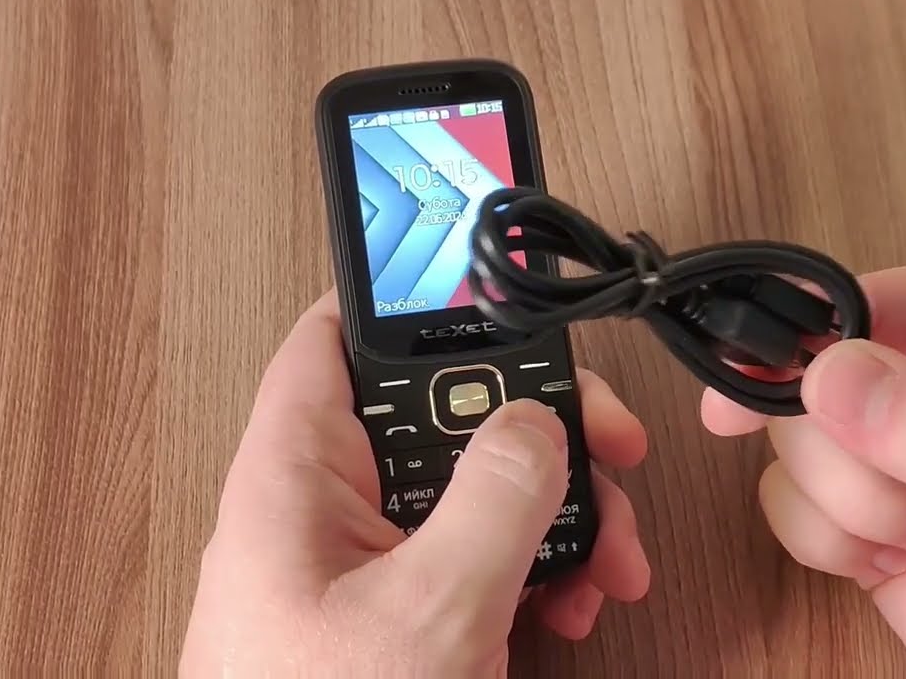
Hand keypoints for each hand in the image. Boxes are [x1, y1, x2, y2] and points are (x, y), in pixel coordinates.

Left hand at [181, 293, 649, 676]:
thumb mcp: (427, 613)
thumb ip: (492, 501)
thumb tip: (535, 424)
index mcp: (295, 476)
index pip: (337, 336)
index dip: (411, 293)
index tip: (500, 287)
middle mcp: (326, 507)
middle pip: (436, 412)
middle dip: (532, 427)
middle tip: (607, 444)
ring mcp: (366, 565)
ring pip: (471, 489)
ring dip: (553, 510)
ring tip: (610, 558)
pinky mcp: (398, 617)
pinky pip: (472, 559)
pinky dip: (532, 569)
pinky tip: (574, 600)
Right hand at [703, 267, 905, 676]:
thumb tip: (840, 375)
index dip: (851, 315)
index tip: (788, 350)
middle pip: (846, 366)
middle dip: (849, 435)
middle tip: (893, 483)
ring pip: (808, 436)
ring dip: (844, 498)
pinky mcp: (872, 533)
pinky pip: (794, 503)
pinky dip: (825, 541)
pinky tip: (892, 566)